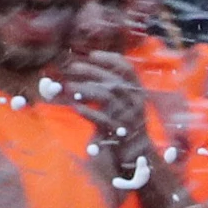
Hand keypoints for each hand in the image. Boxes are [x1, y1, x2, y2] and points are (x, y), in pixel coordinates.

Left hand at [61, 53, 150, 169]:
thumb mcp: (125, 102)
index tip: (93, 54)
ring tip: (68, 86)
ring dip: (85, 89)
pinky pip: (100, 118)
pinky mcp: (117, 132)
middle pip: (113, 80)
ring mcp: (127, 117)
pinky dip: (86, 111)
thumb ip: (110, 87)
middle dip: (92, 70)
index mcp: (138, 92)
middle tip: (73, 67)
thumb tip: (85, 71)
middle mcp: (135, 102)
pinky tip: (75, 106)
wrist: (137, 152)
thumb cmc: (125, 123)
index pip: (127, 69)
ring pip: (106, 97)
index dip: (110, 59)